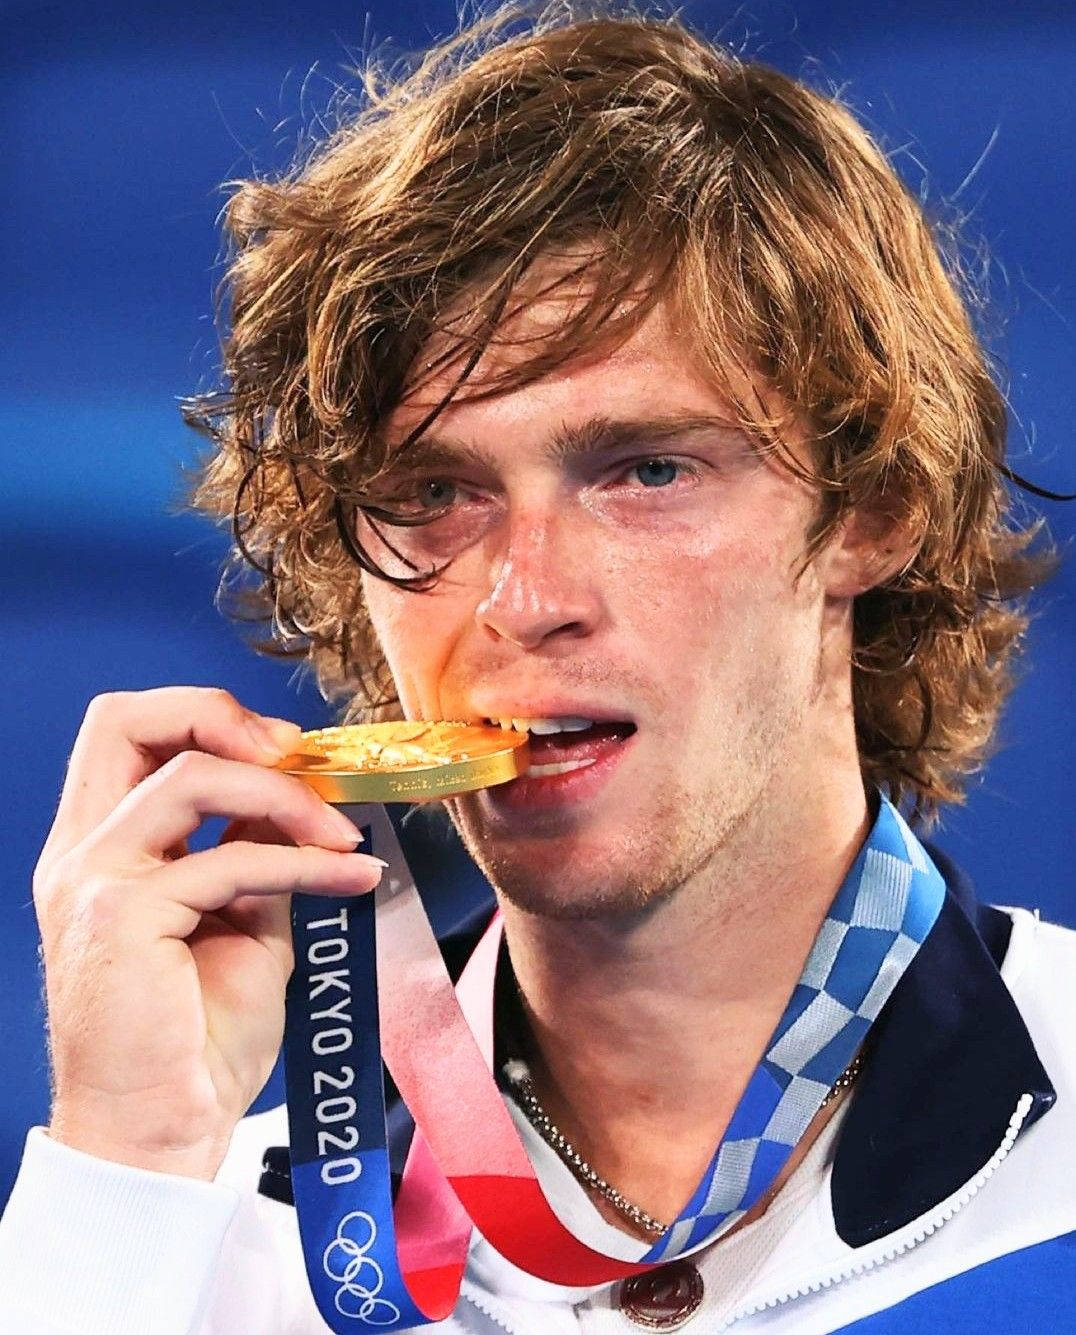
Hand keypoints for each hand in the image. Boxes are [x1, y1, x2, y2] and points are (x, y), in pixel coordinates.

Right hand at [32, 686, 384, 1180]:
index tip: (283, 750)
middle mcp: (83, 852)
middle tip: (294, 753)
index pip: (129, 733)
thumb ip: (252, 851)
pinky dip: (303, 862)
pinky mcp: (123, 916)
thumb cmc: (197, 1039)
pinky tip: (350, 876)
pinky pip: (230, 858)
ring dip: (286, 796)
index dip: (206, 717)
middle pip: (125, 720)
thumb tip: (298, 798)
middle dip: (221, 715)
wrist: (162, 1132)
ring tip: (342, 833)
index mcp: (101, 847)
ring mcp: (93, 879)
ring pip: (191, 777)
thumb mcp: (237, 919)